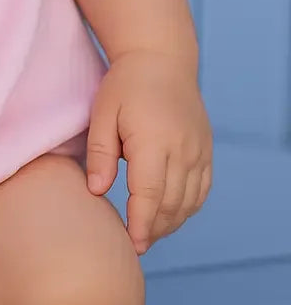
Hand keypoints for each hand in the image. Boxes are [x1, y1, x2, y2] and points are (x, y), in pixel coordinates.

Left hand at [85, 50, 211, 253]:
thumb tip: (97, 191)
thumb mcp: (103, 114)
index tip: (132, 245)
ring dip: (171, 222)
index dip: (141, 224)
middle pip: (171, 204)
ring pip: (189, 201)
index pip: (149, 195)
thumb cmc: (125, 85)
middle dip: (154, 229)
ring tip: (149, 234)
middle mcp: (183, 149)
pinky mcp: (206, 150)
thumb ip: (100, 154)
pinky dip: (187, 207)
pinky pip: (202, 189)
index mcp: (154, 141)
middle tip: (135, 245)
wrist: (162, 59)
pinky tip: (170, 214)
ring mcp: (199, 151)